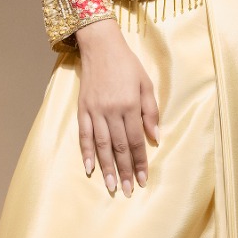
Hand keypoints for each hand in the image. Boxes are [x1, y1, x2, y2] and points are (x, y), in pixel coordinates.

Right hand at [74, 18, 160, 195]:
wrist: (100, 46)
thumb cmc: (127, 65)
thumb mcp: (146, 84)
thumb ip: (151, 112)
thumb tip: (155, 137)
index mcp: (130, 106)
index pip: (136, 141)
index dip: (140, 162)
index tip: (143, 180)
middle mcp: (112, 111)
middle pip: (119, 147)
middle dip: (125, 171)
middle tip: (127, 190)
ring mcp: (95, 111)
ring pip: (101, 145)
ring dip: (107, 167)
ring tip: (111, 186)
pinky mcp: (82, 109)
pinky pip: (83, 135)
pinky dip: (86, 152)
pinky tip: (89, 168)